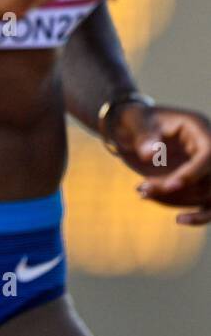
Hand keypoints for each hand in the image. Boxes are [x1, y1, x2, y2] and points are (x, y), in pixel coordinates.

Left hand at [110, 102, 210, 226]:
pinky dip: (190, 212)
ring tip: (142, 192)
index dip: (193, 173)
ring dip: (176, 201)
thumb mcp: (134, 121)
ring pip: (206, 196)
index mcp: (198, 129)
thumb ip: (143, 136)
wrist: (132, 128)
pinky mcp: (199, 182)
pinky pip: (204, 203)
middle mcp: (208, 149)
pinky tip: (174, 216)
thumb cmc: (134, 120)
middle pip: (209, 180)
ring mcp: (206, 168)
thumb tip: (151, 154)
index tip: (170, 186)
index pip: (209, 155)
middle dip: (178, 190)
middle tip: (143, 188)